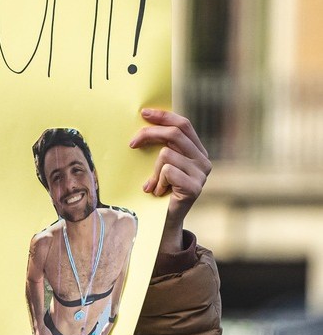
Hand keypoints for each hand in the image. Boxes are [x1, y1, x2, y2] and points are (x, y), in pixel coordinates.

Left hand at [130, 109, 210, 253]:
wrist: (164, 221)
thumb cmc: (159, 190)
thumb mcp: (160, 164)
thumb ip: (161, 146)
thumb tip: (143, 122)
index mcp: (197, 150)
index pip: (183, 124)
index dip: (164, 116)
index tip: (143, 113)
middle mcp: (203, 160)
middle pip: (175, 134)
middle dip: (149, 135)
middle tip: (132, 143)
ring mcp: (201, 174)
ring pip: (167, 154)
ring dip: (153, 170)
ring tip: (152, 184)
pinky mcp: (195, 187)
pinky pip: (168, 171)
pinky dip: (157, 181)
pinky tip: (158, 192)